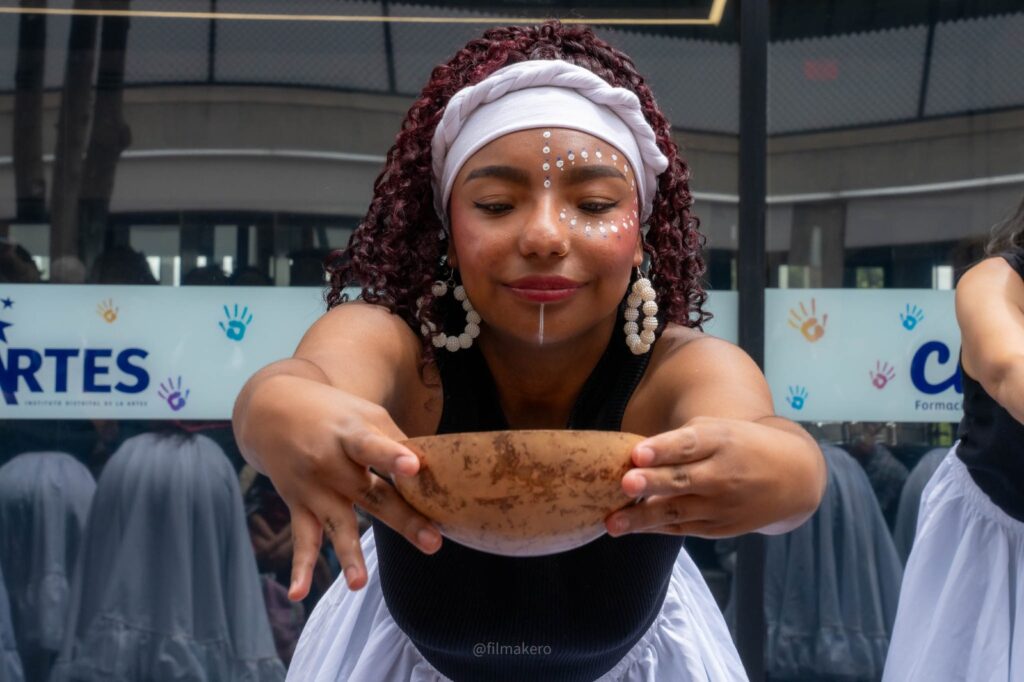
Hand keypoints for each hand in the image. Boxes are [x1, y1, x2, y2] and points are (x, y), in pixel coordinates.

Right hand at [238, 375, 441, 599]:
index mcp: (350, 435)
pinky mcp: (298, 506)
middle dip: (402, 519)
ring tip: (359, 584)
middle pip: (371, 494)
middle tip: (432, 541)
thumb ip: (394, 442)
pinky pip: (302, 540)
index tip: (413, 467)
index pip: (373, 446)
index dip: (393, 456)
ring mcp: (313, 488)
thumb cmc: (334, 414)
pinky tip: (297, 594)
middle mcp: (330, 464)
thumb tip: (434, 469)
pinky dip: (300, 568)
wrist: (272, 409)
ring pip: (337, 524)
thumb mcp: (364, 415)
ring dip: (349, 555)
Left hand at [604, 416, 822, 537]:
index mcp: (722, 441)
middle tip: (625, 483)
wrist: (794, 476)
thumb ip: (683, 440)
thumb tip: (636, 456)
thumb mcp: (720, 429)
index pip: (690, 444)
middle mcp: (723, 474)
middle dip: (652, 482)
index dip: (663, 448)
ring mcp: (722, 505)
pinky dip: (657, 528)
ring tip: (612, 522)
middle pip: (682, 479)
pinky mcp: (721, 528)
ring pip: (678, 512)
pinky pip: (683, 528)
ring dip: (643, 518)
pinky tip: (630, 528)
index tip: (637, 453)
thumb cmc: (741, 444)